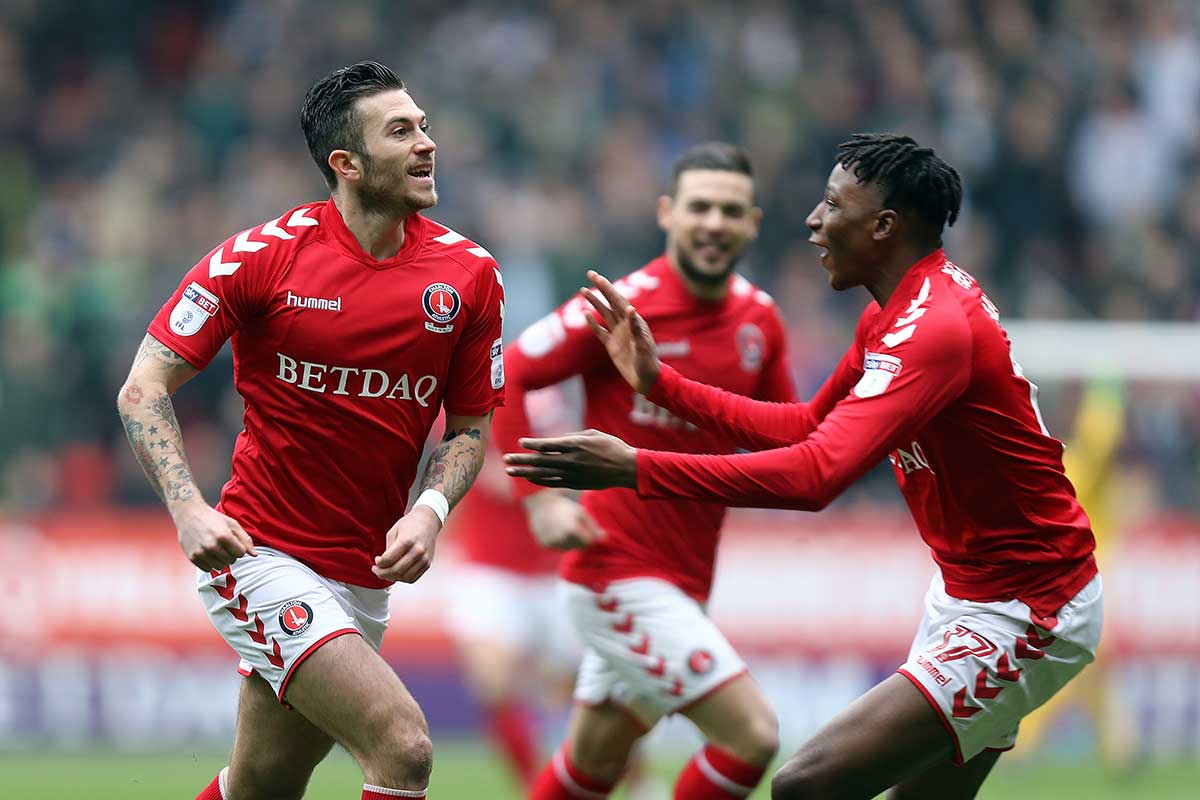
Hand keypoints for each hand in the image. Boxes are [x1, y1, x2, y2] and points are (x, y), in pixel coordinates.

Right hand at [174, 502, 256, 570]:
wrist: (189, 514)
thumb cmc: (213, 518)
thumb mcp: (232, 524)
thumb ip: (245, 540)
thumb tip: (255, 555)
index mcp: (224, 536)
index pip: (241, 553)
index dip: (239, 548)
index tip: (233, 542)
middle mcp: (212, 546)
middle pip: (231, 561)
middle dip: (230, 554)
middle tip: (223, 544)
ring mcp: (201, 553)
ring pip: (220, 567)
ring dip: (221, 560)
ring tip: (216, 548)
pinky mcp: (193, 557)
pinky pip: (207, 569)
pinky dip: (210, 563)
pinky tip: (207, 553)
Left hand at [373, 506, 440, 582]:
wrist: (428, 521)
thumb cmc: (411, 524)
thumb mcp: (393, 532)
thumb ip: (388, 549)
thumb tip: (383, 564)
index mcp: (407, 541)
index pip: (388, 560)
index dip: (379, 563)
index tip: (377, 561)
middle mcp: (417, 551)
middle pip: (396, 570)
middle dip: (382, 573)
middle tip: (377, 570)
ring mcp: (424, 559)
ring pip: (404, 577)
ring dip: (392, 578)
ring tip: (386, 573)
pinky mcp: (427, 564)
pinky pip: (413, 578)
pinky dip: (402, 579)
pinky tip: (397, 574)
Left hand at [504, 429, 637, 489]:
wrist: (627, 468)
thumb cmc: (611, 446)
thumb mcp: (593, 434)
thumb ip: (573, 436)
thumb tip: (556, 440)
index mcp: (576, 445)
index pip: (548, 445)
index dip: (532, 444)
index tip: (520, 442)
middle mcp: (572, 460)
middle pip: (540, 461)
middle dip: (521, 460)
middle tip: (506, 460)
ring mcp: (573, 474)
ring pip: (544, 474)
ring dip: (525, 472)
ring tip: (511, 471)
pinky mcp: (576, 484)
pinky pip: (553, 483)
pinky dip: (540, 480)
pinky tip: (529, 478)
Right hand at [523, 490, 605, 549]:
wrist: (540, 503)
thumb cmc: (564, 506)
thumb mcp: (581, 512)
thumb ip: (593, 527)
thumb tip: (605, 539)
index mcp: (572, 530)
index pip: (589, 542)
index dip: (589, 534)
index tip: (584, 526)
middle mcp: (561, 539)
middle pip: (578, 546)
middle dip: (579, 538)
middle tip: (573, 525)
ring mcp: (552, 543)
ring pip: (567, 548)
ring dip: (569, 541)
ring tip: (563, 526)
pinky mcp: (545, 545)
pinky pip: (557, 547)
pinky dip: (558, 541)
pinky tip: (555, 530)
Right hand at [581, 270, 660, 394]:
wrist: (647, 380)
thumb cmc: (648, 363)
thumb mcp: (643, 345)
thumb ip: (636, 327)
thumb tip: (630, 308)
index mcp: (634, 321)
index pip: (618, 300)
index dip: (607, 288)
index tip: (597, 277)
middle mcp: (625, 325)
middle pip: (610, 302)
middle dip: (600, 288)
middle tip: (590, 273)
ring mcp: (618, 334)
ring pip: (604, 314)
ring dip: (595, 302)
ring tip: (584, 290)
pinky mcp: (612, 346)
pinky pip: (600, 332)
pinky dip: (593, 323)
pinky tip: (586, 314)